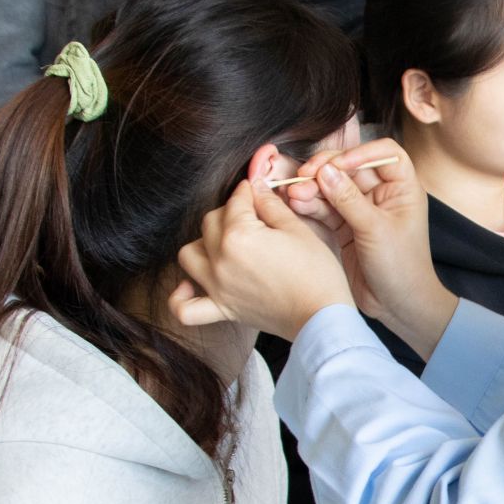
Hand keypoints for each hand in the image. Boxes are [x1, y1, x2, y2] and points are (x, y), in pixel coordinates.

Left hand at [171, 180, 355, 338]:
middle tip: (252, 216)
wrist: (322, 317)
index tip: (258, 191)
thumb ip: (272, 205)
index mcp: (240, 235)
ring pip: (189, 254)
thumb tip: (257, 187)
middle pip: (211, 222)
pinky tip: (190, 285)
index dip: (249, 192)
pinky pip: (184, 308)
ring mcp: (217, 286)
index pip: (236, 201)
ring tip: (224, 244)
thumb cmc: (316, 275)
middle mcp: (221, 259)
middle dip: (230, 212)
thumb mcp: (299, 230)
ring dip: (203, 244)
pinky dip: (180, 297)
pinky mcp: (221, 309)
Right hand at [276, 140, 454, 353]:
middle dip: (326, 170)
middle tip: (303, 177)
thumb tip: (325, 170)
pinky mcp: (345, 226)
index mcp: (402, 188)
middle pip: (350, 167)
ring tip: (294, 194)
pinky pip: (325, 208)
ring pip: (333, 187)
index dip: (359, 153)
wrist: (399, 307)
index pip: (384, 153)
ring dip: (313, 188)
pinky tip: (295, 204)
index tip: (337, 165)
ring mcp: (362, 209)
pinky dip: (310, 205)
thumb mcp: (375, 230)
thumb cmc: (402, 267)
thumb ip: (348, 199)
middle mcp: (382, 194)